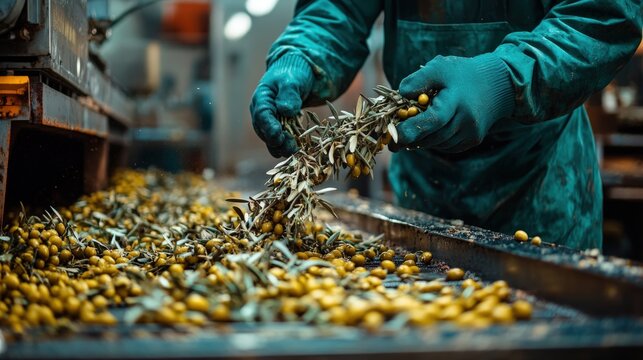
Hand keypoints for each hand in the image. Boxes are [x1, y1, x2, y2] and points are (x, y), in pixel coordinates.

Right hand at [250, 55, 313, 156]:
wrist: (301, 74)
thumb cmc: (294, 74)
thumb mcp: (292, 80)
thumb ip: (288, 93)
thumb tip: (286, 109)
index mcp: (262, 98)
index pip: (262, 115)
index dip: (269, 127)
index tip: (278, 135)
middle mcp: (262, 112)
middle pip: (264, 131)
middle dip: (276, 141)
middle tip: (289, 148)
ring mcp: (270, 121)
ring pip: (271, 138)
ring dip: (281, 146)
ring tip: (294, 151)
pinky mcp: (280, 127)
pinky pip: (281, 139)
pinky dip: (287, 145)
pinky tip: (298, 149)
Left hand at [391, 54, 514, 152]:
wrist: (499, 84)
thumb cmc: (463, 74)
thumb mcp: (440, 67)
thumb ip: (419, 79)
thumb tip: (400, 95)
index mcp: (457, 100)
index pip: (433, 120)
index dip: (412, 129)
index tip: (393, 135)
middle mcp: (466, 120)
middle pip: (432, 136)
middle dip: (409, 138)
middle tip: (390, 139)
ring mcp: (471, 133)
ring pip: (437, 144)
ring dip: (420, 140)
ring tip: (407, 132)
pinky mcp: (473, 140)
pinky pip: (445, 146)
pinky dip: (433, 141)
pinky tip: (428, 131)